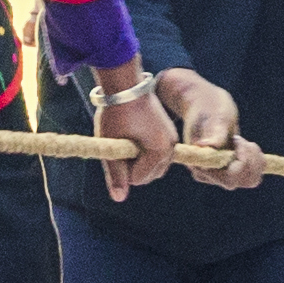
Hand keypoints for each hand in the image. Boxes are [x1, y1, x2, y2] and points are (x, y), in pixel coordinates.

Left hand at [94, 70, 177, 201]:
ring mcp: (171, 139)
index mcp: (160, 151)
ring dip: (139, 160)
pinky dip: (145, 151)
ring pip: (154, 166)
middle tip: (119, 145)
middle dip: (133, 167)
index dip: (122, 167)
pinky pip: (157, 153)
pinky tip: (133, 135)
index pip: (138, 178)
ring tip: (126, 140)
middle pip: (150, 175)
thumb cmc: (116, 113)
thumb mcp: (112, 145)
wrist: (124, 84)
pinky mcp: (168, 132)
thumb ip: (115, 174)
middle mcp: (171, 147)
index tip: (116, 146)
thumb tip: (119, 198)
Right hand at [153, 69, 254, 191]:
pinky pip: (253, 173)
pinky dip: (257, 159)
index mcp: (201, 165)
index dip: (241, 161)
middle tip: (241, 138)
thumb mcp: (213, 116)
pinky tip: (247, 144)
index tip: (237, 139)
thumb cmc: (207, 107)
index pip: (230, 178)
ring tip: (244, 141)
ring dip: (255, 159)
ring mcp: (221, 173)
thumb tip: (206, 146)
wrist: (205, 104)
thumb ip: (213, 132)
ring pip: (251, 179)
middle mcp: (210, 174)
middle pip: (242, 181)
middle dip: (250, 160)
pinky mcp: (231, 168)